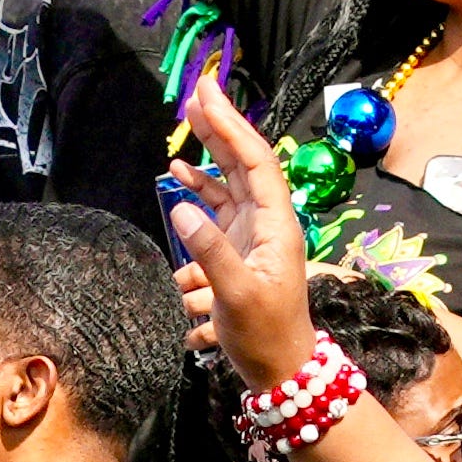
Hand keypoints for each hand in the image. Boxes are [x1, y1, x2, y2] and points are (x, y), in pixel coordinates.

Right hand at [161, 69, 327, 386]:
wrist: (282, 369)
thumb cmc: (266, 334)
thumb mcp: (238, 294)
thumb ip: (210, 249)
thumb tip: (180, 205)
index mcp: (277, 224)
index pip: (254, 161)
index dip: (231, 124)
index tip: (207, 95)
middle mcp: (268, 220)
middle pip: (243, 161)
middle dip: (221, 125)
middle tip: (197, 91)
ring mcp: (253, 233)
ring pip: (231, 180)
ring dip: (210, 151)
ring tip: (188, 120)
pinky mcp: (239, 248)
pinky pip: (219, 207)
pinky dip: (200, 187)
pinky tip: (179, 176)